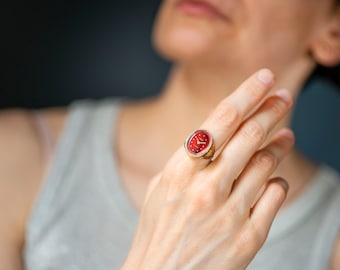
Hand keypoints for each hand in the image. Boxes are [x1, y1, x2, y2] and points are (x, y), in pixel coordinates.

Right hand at [122, 69, 293, 269]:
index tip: (264, 78)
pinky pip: (274, 196)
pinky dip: (277, 182)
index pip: (220, 120)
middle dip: (270, 110)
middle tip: (283, 97)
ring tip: (286, 134)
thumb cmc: (159, 229)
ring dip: (279, 144)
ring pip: (266, 164)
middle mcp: (205, 189)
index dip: (246, 94)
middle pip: (248, 135)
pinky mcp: (248, 237)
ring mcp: (229, 214)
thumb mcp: (163, 187)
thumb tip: (218, 136)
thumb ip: (189, 160)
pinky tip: (273, 178)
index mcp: (179, 172)